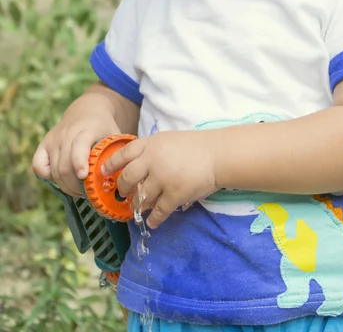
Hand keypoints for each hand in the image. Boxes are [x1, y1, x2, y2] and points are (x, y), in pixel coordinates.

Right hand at [32, 113, 121, 196]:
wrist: (88, 110)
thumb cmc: (104, 128)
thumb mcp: (114, 135)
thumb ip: (116, 154)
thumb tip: (121, 178)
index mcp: (86, 130)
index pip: (78, 146)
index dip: (79, 162)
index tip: (83, 176)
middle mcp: (66, 134)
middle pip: (64, 165)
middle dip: (74, 185)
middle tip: (86, 194)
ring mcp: (53, 139)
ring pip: (53, 169)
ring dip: (65, 185)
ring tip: (78, 190)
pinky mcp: (44, 144)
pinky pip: (38, 166)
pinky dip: (47, 176)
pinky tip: (60, 179)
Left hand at [102, 130, 218, 228]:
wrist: (217, 154)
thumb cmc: (194, 146)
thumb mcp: (167, 140)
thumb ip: (150, 149)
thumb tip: (134, 164)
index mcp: (150, 145)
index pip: (123, 154)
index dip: (111, 164)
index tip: (103, 172)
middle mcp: (153, 161)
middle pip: (127, 178)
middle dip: (122, 189)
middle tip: (123, 194)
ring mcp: (163, 178)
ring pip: (141, 197)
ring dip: (137, 206)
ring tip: (137, 209)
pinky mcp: (175, 194)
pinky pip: (159, 211)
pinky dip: (153, 219)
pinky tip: (152, 223)